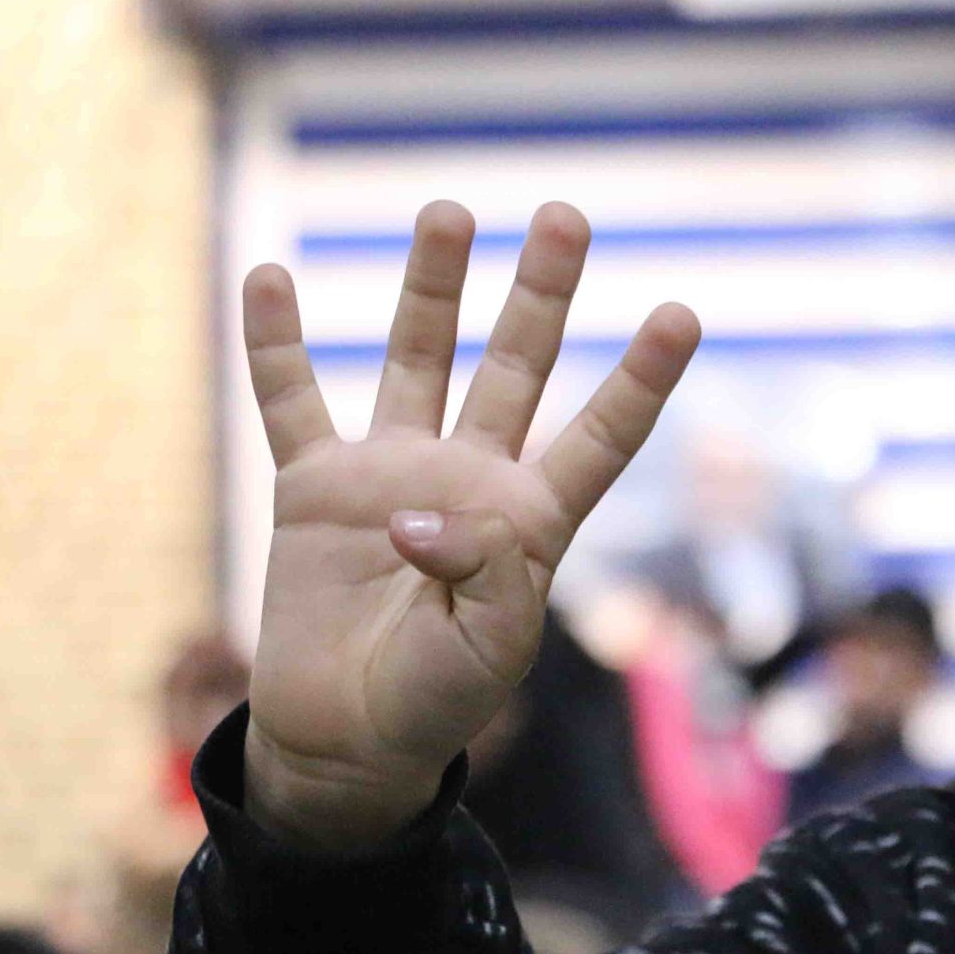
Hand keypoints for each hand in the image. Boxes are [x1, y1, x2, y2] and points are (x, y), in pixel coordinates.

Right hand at [241, 201, 699, 851]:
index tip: (683, 313)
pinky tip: (271, 278)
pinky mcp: (313, 487)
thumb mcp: (489, 648)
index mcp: (533, 520)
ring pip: (417, 360)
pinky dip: (278, 342)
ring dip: (431, 287)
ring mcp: (392, 473)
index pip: (603, 436)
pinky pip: (292, 401)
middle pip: (517, 367)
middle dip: (541, 294)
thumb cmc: (437, 700)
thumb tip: (416, 514)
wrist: (348, 740)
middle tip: (567, 216)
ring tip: (447, 212)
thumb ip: (482, 571)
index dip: (641, 379)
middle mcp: (470, 479)